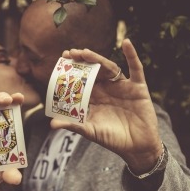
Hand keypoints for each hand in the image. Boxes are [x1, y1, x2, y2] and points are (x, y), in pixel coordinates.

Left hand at [51, 39, 161, 172]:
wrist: (137, 147)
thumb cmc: (113, 139)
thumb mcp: (91, 131)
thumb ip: (74, 125)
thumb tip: (51, 124)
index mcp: (95, 98)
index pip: (81, 80)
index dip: (72, 71)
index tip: (61, 61)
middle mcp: (107, 89)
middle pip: (93, 70)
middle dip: (81, 61)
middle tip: (69, 53)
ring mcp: (122, 87)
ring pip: (109, 68)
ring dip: (97, 58)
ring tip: (85, 52)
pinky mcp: (138, 87)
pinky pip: (136, 69)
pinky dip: (132, 55)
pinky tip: (127, 43)